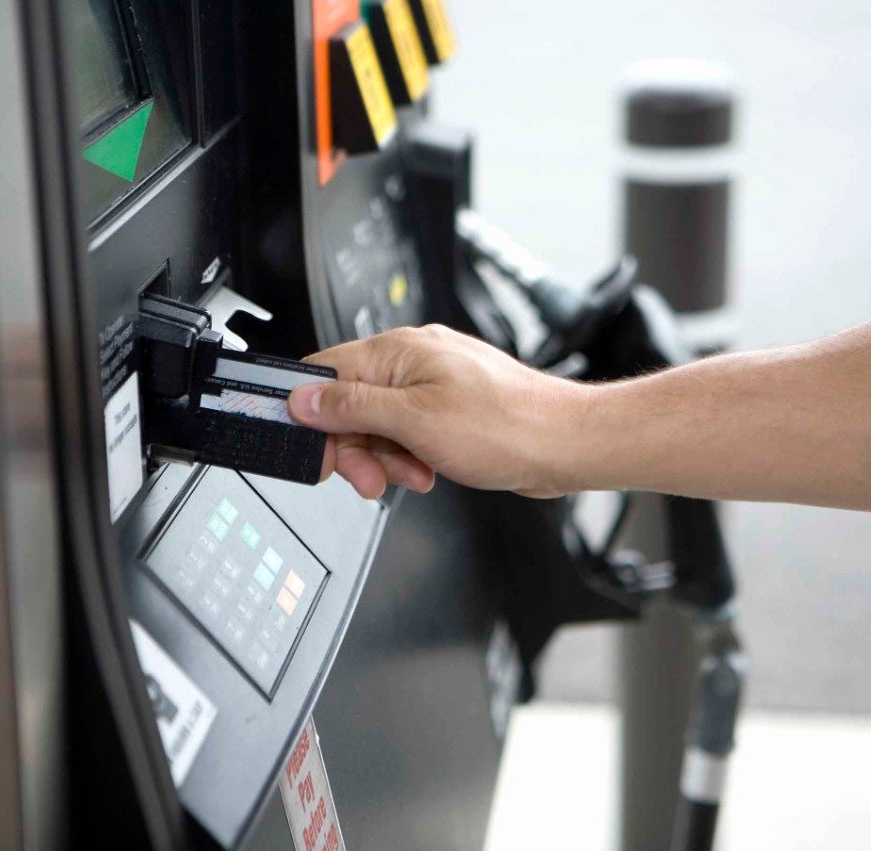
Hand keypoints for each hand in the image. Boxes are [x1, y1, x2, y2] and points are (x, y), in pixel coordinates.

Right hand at [288, 325, 588, 499]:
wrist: (565, 444)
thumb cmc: (508, 426)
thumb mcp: (414, 421)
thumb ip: (353, 407)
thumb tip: (305, 399)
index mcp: (399, 351)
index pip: (324, 373)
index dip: (310, 415)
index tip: (313, 451)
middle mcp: (414, 360)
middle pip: (349, 404)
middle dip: (354, 447)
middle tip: (366, 478)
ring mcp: (433, 384)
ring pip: (379, 424)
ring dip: (385, 458)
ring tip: (411, 473)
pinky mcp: (449, 408)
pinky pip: (407, 432)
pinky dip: (408, 456)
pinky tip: (426, 469)